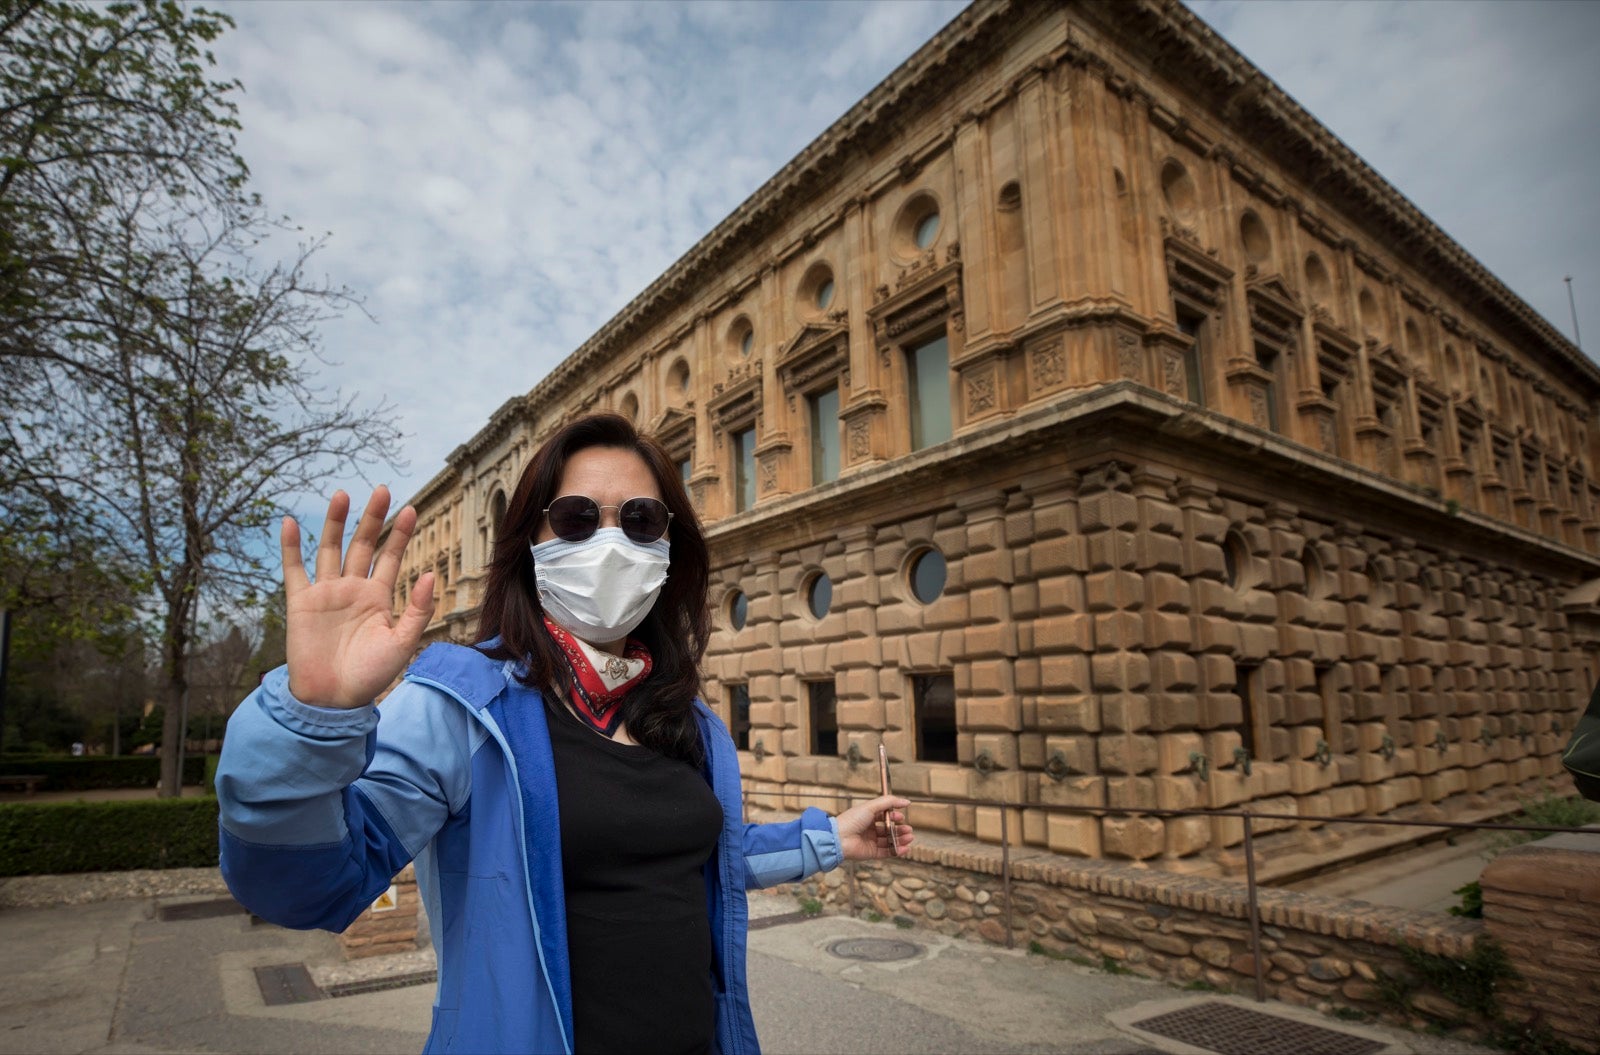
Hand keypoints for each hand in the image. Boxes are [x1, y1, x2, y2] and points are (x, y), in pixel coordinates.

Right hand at [282, 487, 433, 708]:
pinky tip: (289, 522)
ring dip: (335, 522)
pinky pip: (294, 570)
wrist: (334, 700)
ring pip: (330, 549)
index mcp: (378, 597)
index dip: (400, 534)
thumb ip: (417, 609)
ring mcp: (326, 593)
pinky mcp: (301, 602)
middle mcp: (352, 589)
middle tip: (382, 490)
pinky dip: (291, 547)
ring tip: (342, 495)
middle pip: (363, 545)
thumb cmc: (370, 675)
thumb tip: (432, 573)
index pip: (391, 557)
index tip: (411, 508)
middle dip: (372, 518)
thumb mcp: (402, 643)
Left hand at [836, 795, 913, 860]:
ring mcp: (870, 841)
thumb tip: (906, 801)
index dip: (894, 817)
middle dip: (900, 830)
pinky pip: (886, 852)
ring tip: (910, 837)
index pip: (884, 816)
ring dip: (900, 839)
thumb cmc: (851, 820)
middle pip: (888, 830)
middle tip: (909, 830)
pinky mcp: (871, 853)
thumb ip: (889, 802)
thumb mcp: (871, 806)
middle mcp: (869, 829)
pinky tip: (905, 848)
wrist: (839, 838)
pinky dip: (896, 851)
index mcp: (867, 817)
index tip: (901, 817)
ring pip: (889, 841)